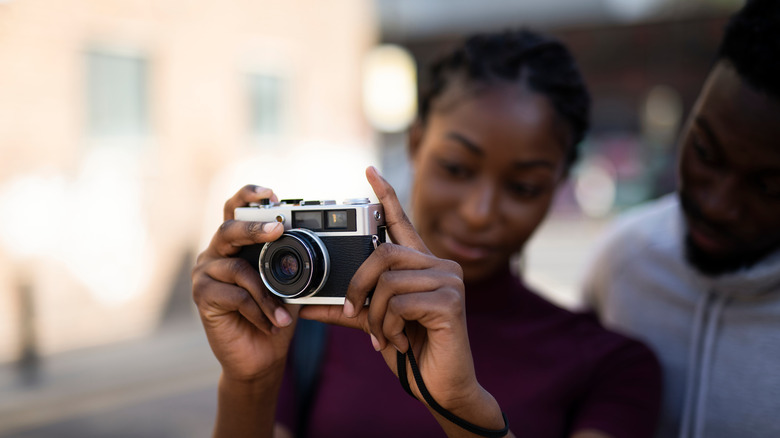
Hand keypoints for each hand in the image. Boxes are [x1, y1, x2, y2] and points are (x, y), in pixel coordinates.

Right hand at [192, 185, 296, 381]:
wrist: (261, 357)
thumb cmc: (275, 316)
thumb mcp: (291, 285)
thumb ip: (293, 262)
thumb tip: (313, 242)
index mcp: (237, 244)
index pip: (236, 209)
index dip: (249, 197)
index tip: (271, 194)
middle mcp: (216, 253)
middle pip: (229, 229)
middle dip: (255, 228)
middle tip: (278, 229)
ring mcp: (205, 273)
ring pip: (238, 269)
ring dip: (267, 295)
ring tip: (285, 315)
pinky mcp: (201, 295)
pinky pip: (235, 295)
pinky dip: (258, 310)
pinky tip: (271, 324)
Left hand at [301, 167, 505, 433]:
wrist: (443, 388)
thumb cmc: (412, 353)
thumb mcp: (373, 325)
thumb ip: (347, 309)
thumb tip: (305, 305)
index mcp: (421, 267)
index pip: (402, 222)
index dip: (385, 196)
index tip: (368, 170)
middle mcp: (440, 266)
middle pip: (384, 253)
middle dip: (359, 285)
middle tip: (356, 312)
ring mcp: (449, 282)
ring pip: (388, 281)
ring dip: (375, 316)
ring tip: (383, 336)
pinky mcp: (451, 302)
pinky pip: (399, 303)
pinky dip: (388, 327)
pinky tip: (398, 342)